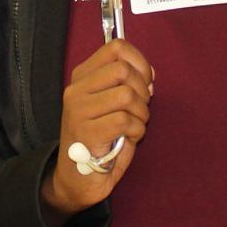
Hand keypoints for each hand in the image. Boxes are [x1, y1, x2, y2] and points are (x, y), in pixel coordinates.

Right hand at [40, 39, 153, 226]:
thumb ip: (127, 84)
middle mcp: (76, 90)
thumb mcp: (111, 104)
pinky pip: (125, 120)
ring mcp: (78, 111)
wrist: (78, 179)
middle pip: (123, 70)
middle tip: (140, 109)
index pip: (116, 47)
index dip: (140, 62)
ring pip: (126, 95)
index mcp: (83, 76)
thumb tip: (150, 74)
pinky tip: (128, 138)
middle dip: (142, 90)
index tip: (145, 81)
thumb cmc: (101, 139)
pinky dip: (137, 131)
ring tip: (134, 125)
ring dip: (141, 113)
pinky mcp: (86, 133)